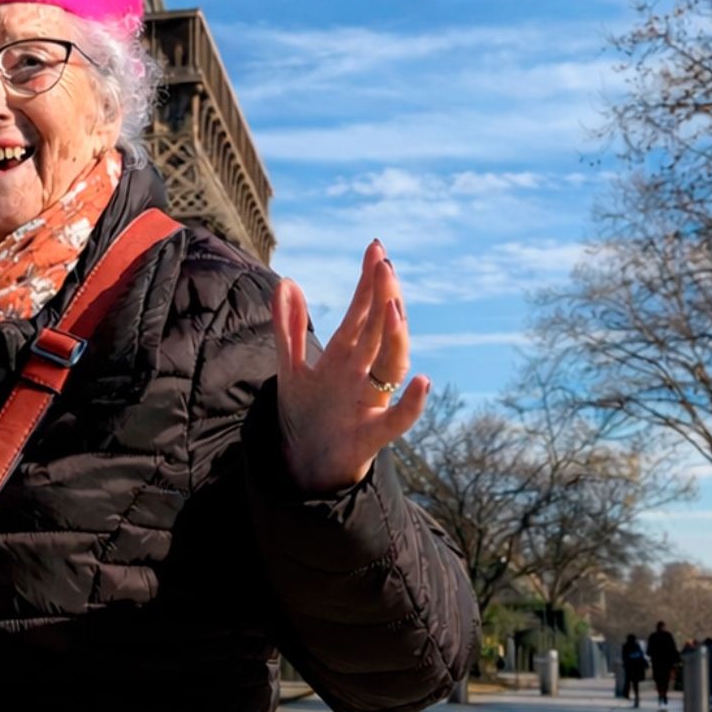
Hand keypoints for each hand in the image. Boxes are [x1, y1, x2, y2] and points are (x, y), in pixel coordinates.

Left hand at [271, 240, 427, 493]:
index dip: (367, 282)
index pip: (360, 312)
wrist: (305, 463)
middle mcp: (363, 373)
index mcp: (345, 355)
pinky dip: (411, 405)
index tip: (375, 248)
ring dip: (395, 340)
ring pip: (391, 366)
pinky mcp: (370, 436)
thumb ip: (288, 327)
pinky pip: (397, 421)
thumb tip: (288, 281)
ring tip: (394, 309)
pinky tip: (423, 382)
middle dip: (382, 299)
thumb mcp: (291, 366)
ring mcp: (370, 402)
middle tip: (385, 267)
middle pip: (378, 332)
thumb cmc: (307, 412)